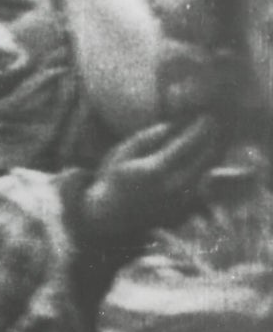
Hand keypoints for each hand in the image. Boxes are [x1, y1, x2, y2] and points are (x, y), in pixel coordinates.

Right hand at [82, 117, 220, 238]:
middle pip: (205, 159)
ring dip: (215, 154)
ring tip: (217, 138)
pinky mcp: (186, 209)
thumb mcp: (121, 154)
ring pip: (208, 173)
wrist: (113, 216)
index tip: (207, 116)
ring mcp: (180, 201)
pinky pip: (204, 186)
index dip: (199, 129)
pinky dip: (208, 170)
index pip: (185, 145)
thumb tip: (170, 125)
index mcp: (155, 170)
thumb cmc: (114, 179)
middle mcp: (172, 187)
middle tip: (217, 124)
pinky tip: (207, 158)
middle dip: (214, 139)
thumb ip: (145, 138)